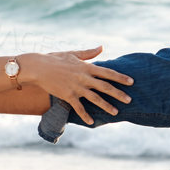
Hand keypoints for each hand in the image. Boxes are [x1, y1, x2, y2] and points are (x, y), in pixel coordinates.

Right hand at [16, 47, 131, 124]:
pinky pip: (79, 107)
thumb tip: (102, 47)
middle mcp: (84, 77)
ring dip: (107, 106)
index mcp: (86, 67)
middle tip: (130, 100)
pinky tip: (91, 122)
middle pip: (105, 87)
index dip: (120, 77)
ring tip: (116, 112)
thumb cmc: (55, 59)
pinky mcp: (68, 95)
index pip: (107, 72)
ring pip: (95, 98)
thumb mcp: (73, 54)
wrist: (38, 67)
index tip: (131, 82)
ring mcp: (76, 87)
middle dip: (119, 94)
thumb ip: (89, 53)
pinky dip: (85, 115)